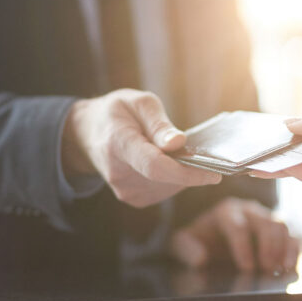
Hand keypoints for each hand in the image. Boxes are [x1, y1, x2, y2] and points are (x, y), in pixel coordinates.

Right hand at [62, 89, 220, 207]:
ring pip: (170, 187)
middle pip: (167, 178)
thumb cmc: (116, 113)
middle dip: (190, 167)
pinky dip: (174, 177)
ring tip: (174, 150)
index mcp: (119, 144)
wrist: (86, 134)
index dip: (188, 173)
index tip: (215, 173)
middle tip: (198, 149)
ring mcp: (125, 190)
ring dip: (182, 171)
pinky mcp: (133, 198)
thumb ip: (159, 123)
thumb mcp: (138, 102)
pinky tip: (167, 161)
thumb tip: (179, 143)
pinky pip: (165, 190)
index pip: (156, 167)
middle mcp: (119, 174)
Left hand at [169, 197, 299, 272]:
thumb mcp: (183, 243)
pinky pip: (292, 236)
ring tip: (280, 270)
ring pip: (281, 226)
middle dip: (267, 247)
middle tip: (266, 269)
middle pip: (265, 223)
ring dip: (283, 249)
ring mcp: (266, 219)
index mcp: (226, 210)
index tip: (246, 267)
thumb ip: (186, 248)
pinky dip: (294, 251)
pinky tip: (290, 268)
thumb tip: (200, 258)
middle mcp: (249, 210)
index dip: (243, 247)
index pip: (238, 225)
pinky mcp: (278, 232)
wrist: (210, 240)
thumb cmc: (198, 240)